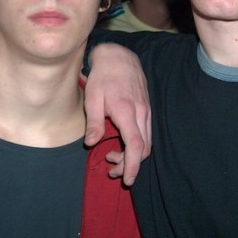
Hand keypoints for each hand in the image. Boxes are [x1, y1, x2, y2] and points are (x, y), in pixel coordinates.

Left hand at [83, 43, 150, 185]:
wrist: (118, 56)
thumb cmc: (103, 76)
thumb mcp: (92, 98)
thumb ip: (94, 122)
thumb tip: (91, 143)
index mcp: (126, 112)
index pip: (136, 146)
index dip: (133, 166)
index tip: (128, 180)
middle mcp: (141, 113)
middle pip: (143, 149)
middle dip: (130, 165)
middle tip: (111, 168)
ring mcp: (146, 111)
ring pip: (146, 142)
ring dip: (133, 155)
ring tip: (113, 156)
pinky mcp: (146, 109)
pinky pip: (146, 132)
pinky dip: (136, 144)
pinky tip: (121, 142)